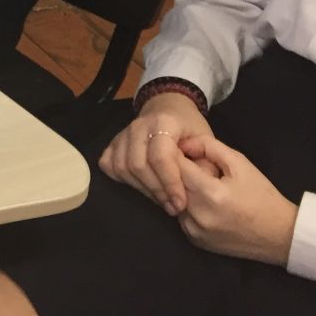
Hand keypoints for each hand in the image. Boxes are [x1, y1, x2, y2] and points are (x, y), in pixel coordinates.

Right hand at [97, 92, 212, 214]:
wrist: (169, 108)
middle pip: (138, 164)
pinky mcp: (113, 142)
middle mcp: (139, 126)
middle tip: (173, 207)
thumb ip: (203, 165)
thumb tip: (195, 190)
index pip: (160, 156)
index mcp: (164, 123)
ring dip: (141, 189)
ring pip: (122, 167)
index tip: (180, 203)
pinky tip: (140, 186)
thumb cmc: (190, 129)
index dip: (170, 182)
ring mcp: (123, 134)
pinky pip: (109, 164)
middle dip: (156, 190)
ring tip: (161, 200)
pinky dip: (121, 179)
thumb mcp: (206, 142)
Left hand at [176, 135, 298, 264]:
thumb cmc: (261, 196)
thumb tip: (182, 143)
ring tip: (204, 188)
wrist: (280, 235)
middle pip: (172, 183)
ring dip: (183, 190)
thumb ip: (208, 146)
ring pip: (174, 199)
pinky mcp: (195, 240)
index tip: (186, 150)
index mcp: (209, 193)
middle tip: (199, 169)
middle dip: (180, 172)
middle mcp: (197, 214)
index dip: (178, 154)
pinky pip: (181, 216)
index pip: (176, 165)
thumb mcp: (240, 163)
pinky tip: (206, 204)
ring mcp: (194, 230)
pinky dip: (187, 207)